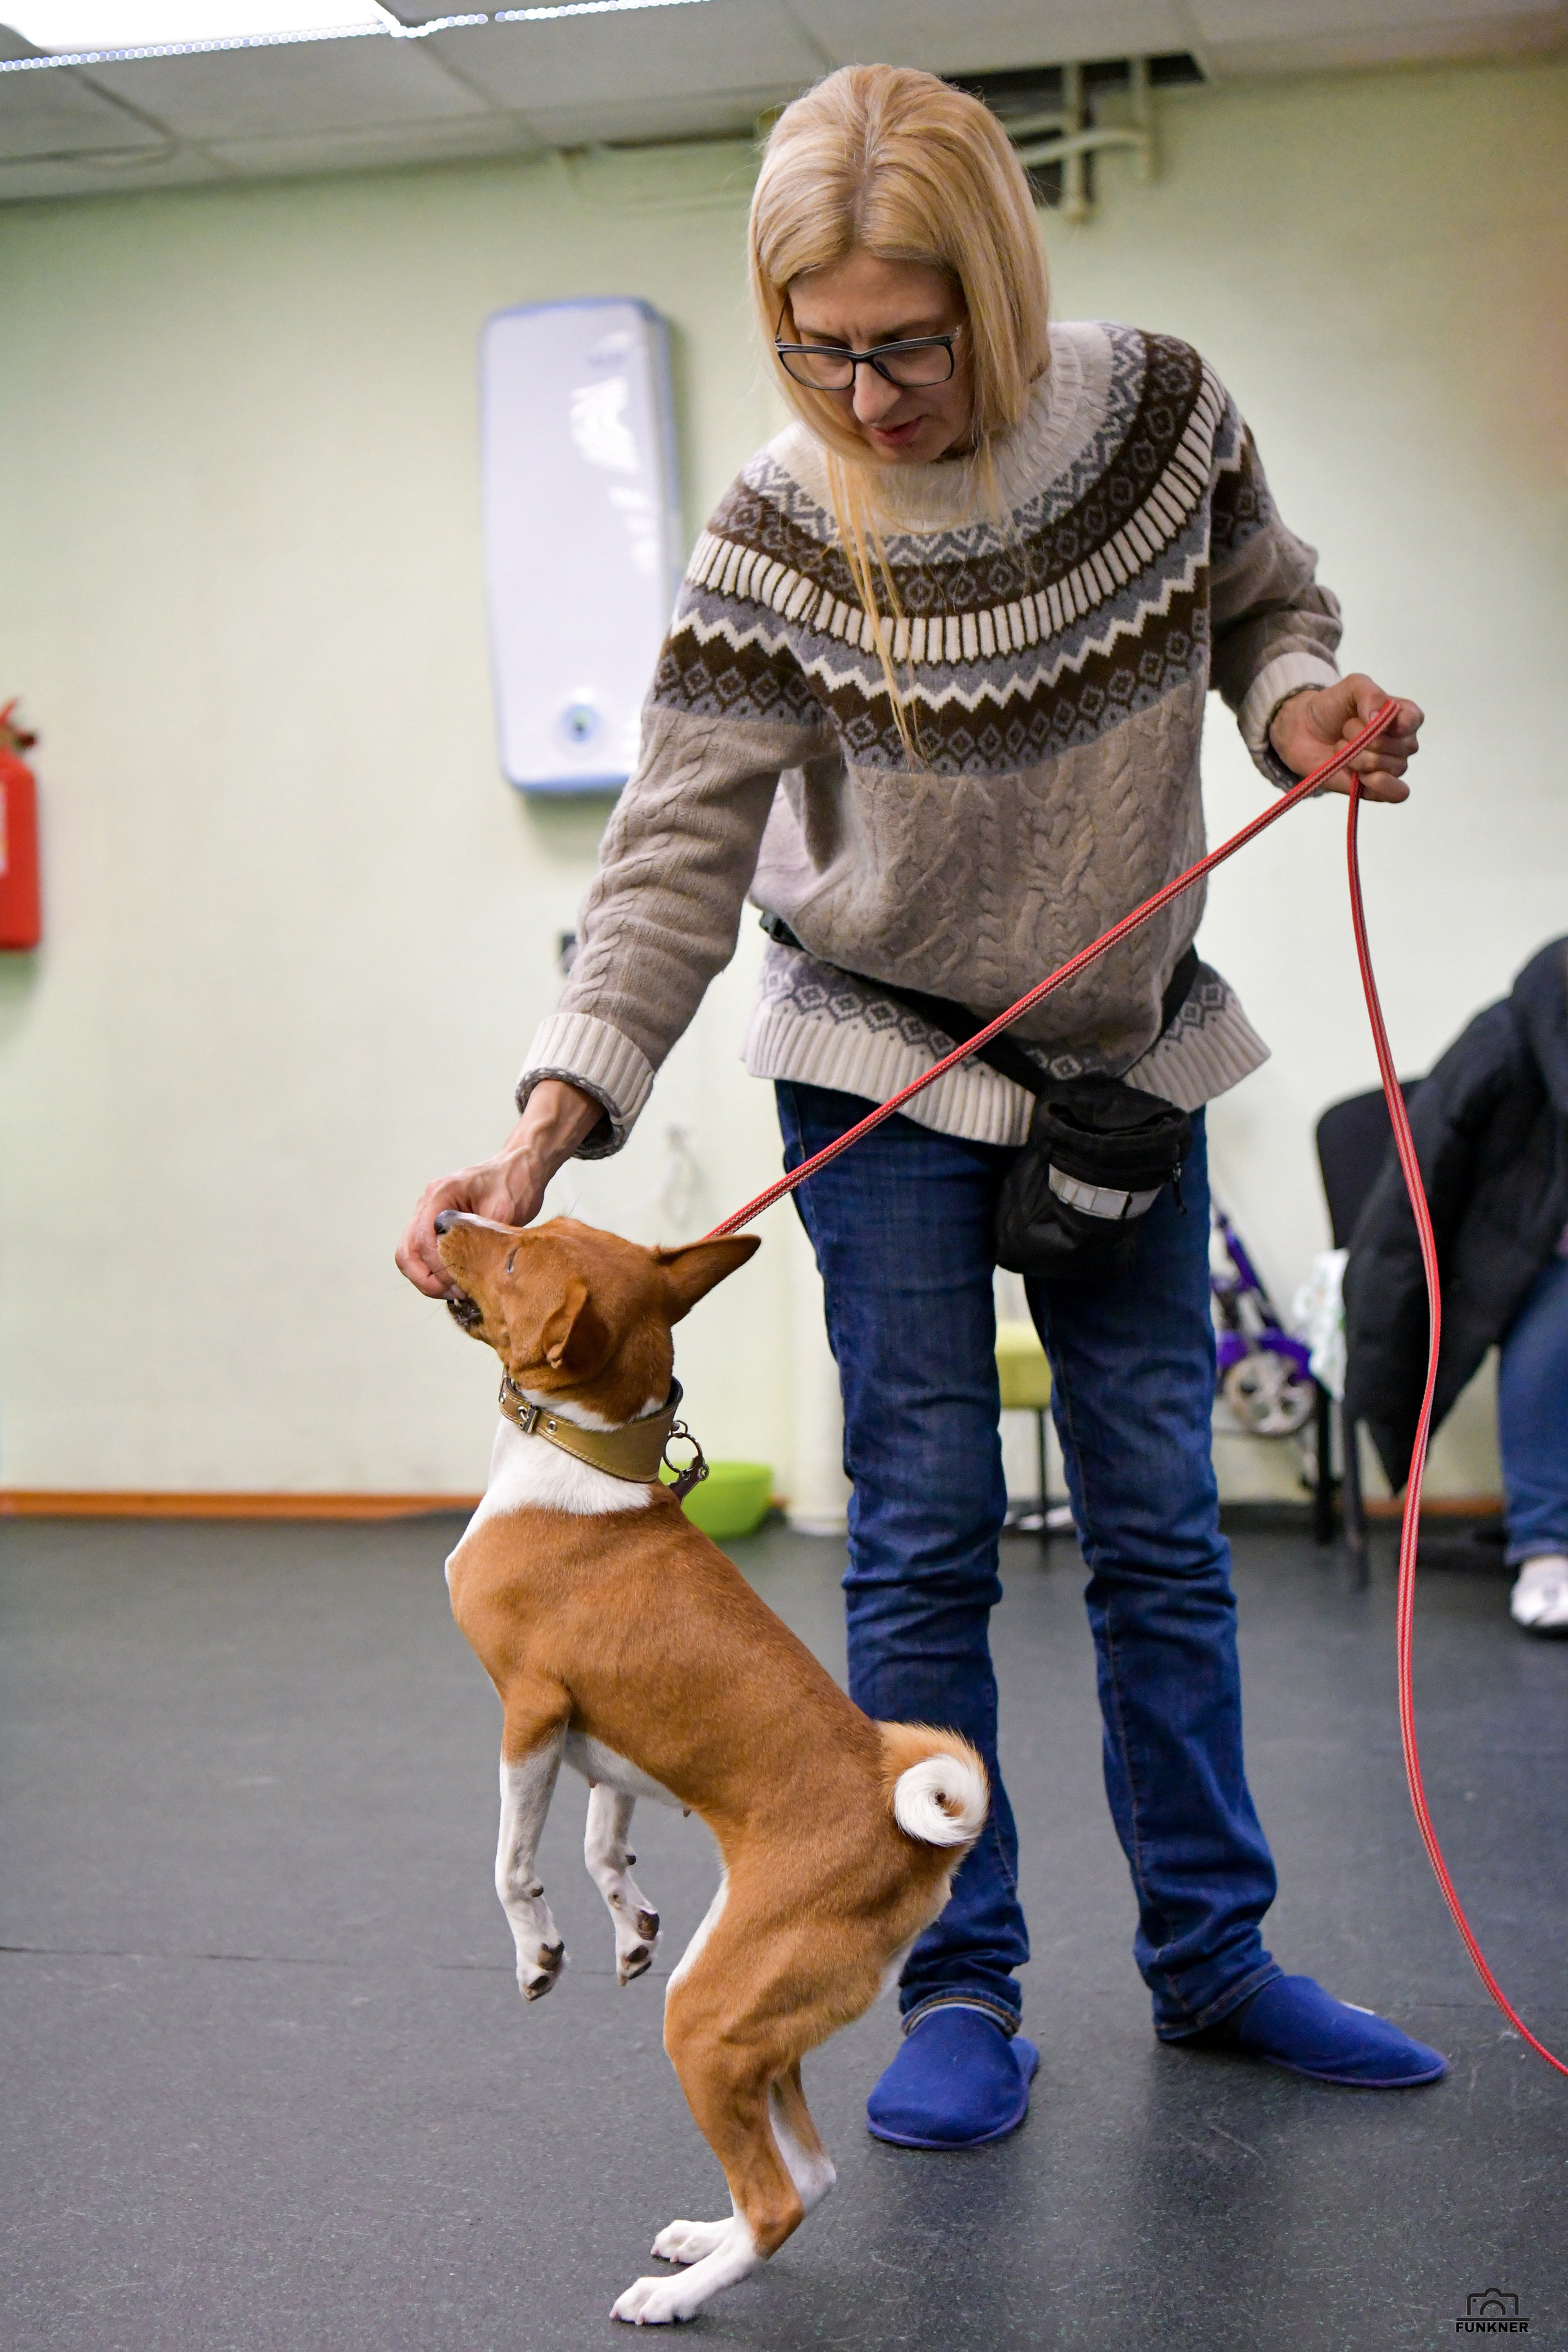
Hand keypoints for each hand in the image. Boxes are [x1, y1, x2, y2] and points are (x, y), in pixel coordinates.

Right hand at [395, 1079, 604, 1298]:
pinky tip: (457, 1281)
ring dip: (428, 1278)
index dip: (438, 1268)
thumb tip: (468, 1272)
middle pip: (407, 1252)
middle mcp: (427, 1203)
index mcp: (440, 1194)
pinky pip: (423, 1253)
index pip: (422, 1240)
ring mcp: (428, 1213)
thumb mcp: (503, 1210)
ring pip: (410, 1256)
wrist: (520, 1167)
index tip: (461, 1282)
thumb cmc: (514, 1183)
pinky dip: (433, 1272)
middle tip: (456, 1293)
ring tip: (457, 1291)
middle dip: (426, 1279)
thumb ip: (481, 1237)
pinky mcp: (436, 1224)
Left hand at [1268, 673, 1423, 802]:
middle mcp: (1402, 742)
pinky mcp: (1377, 788)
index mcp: (1402, 715)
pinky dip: (1380, 784)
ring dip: (1359, 758)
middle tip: (1345, 731)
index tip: (1372, 719)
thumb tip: (1377, 719)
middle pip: (1402, 747)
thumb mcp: (1352, 687)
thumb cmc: (1332, 707)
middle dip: (1365, 738)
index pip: (1415, 720)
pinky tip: (1360, 776)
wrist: (1304, 731)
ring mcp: (1391, 766)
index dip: (1399, 722)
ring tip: (1342, 748)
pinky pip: (1397, 793)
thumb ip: (1370, 694)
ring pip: (1393, 768)